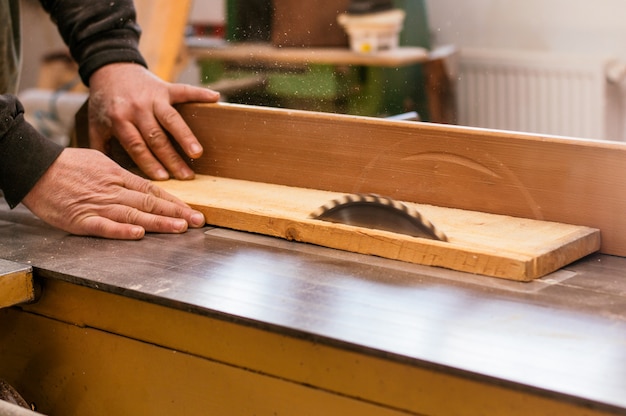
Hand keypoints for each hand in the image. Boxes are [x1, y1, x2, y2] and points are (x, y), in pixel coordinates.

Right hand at [22, 148, 205, 239]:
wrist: (35, 169)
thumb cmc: (67, 165)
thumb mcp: (101, 162)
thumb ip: (123, 176)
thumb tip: (144, 186)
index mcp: (118, 177)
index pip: (153, 191)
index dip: (175, 202)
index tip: (193, 210)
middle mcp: (113, 191)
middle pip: (149, 203)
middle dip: (176, 213)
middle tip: (198, 221)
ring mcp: (97, 205)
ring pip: (133, 215)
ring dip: (158, 222)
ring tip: (180, 228)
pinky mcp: (80, 220)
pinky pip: (104, 226)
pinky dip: (121, 230)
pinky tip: (138, 234)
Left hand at [87, 63, 219, 180]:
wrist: (109, 68)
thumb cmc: (105, 102)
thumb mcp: (96, 124)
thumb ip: (100, 148)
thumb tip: (108, 174)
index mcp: (119, 119)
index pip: (137, 146)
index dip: (150, 163)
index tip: (164, 179)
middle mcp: (137, 108)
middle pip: (156, 137)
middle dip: (172, 159)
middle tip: (186, 177)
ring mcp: (153, 97)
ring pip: (171, 119)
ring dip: (185, 136)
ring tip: (198, 153)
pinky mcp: (165, 87)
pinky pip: (184, 90)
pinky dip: (200, 93)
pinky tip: (216, 98)